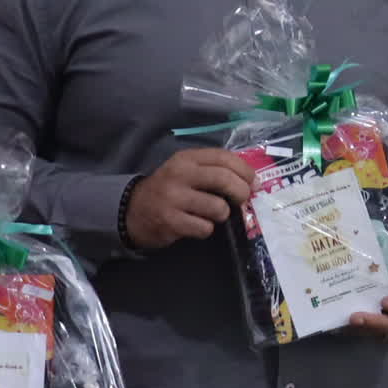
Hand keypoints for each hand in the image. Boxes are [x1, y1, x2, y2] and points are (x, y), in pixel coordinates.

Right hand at [121, 148, 254, 248]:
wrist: (132, 211)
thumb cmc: (169, 190)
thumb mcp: (187, 171)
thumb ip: (215, 171)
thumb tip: (252, 181)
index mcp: (186, 159)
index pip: (224, 157)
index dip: (245, 171)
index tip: (254, 183)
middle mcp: (179, 175)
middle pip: (224, 180)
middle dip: (241, 192)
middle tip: (242, 200)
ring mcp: (173, 198)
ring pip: (218, 208)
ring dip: (222, 214)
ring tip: (211, 214)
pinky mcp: (171, 221)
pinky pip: (205, 228)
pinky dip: (206, 229)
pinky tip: (196, 225)